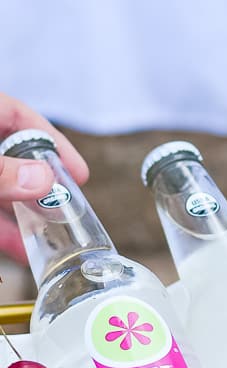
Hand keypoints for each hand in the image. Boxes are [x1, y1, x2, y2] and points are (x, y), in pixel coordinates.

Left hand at [0, 93, 88, 264]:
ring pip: (0, 193)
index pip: (15, 115)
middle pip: (12, 160)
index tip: (78, 170)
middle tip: (68, 209)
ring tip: (51, 242)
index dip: (50, 139)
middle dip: (40, 187)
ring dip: (23, 218)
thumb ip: (1, 172)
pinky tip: (21, 252)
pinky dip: (3, 231)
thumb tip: (45, 181)